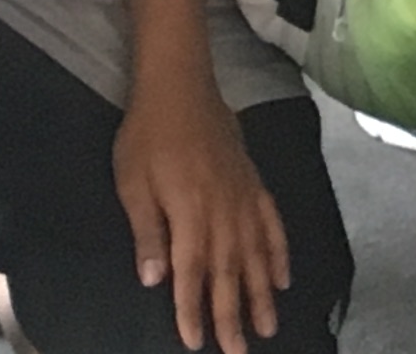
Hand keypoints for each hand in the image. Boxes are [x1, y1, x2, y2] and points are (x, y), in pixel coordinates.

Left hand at [115, 85, 291, 353]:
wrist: (181, 87)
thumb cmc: (147, 136)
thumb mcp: (132, 184)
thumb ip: (147, 231)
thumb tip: (153, 279)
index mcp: (190, 212)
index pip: (193, 271)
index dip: (194, 309)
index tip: (197, 342)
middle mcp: (223, 209)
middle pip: (230, 270)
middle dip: (233, 314)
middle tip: (241, 349)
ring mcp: (244, 196)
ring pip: (256, 252)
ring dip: (261, 292)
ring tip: (269, 324)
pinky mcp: (254, 183)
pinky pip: (272, 223)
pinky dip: (279, 251)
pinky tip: (283, 276)